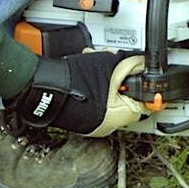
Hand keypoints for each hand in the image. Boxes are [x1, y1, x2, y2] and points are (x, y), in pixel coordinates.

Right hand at [7, 51, 146, 136]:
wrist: (43, 86)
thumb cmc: (74, 81)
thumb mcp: (110, 66)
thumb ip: (132, 65)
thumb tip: (143, 63)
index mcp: (121, 116)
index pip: (144, 101)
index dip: (144, 83)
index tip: (145, 76)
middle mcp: (109, 125)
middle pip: (127, 95)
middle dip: (123, 76)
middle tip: (116, 63)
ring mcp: (95, 122)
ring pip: (112, 95)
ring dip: (108, 77)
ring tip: (97, 63)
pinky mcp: (84, 117)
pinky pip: (98, 99)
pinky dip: (96, 85)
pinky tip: (87, 69)